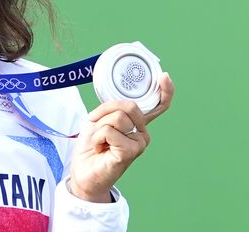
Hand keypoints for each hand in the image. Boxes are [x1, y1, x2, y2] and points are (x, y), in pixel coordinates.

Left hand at [68, 72, 174, 201]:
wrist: (84, 173)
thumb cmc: (92, 146)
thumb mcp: (99, 121)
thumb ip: (113, 110)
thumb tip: (121, 103)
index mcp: (137, 124)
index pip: (157, 106)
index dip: (164, 90)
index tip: (164, 76)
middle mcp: (143, 133)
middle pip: (128, 106)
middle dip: (105, 112)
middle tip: (96, 127)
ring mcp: (139, 143)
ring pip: (117, 117)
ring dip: (99, 127)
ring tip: (99, 141)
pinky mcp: (131, 152)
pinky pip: (109, 131)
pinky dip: (97, 137)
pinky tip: (99, 149)